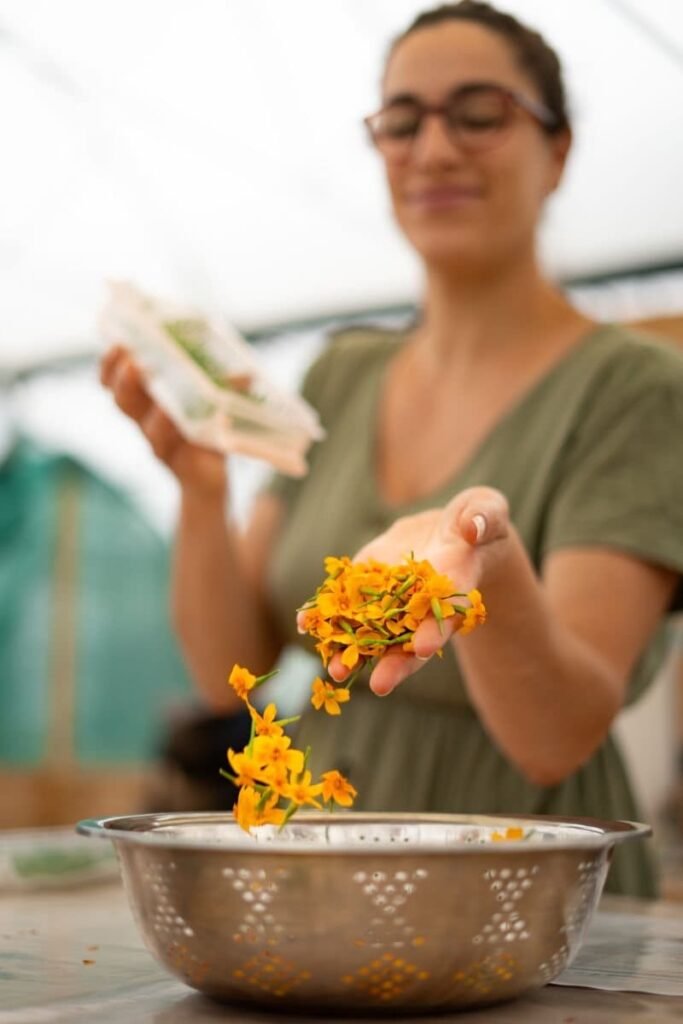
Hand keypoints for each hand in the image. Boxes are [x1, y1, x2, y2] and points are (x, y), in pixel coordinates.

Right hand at [100, 345, 225, 496]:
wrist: (207, 478)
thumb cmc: (204, 433)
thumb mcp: (213, 403)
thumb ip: (223, 388)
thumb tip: (245, 373)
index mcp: (147, 400)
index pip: (116, 380)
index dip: (110, 365)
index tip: (117, 343)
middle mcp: (146, 421)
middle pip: (124, 401)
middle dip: (124, 380)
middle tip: (132, 361)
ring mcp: (159, 443)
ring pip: (147, 428)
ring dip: (154, 412)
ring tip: (161, 400)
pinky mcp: (177, 463)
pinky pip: (175, 450)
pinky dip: (182, 434)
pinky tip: (197, 421)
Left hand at [328, 487, 509, 695]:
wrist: (448, 532)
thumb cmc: (477, 521)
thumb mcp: (487, 511)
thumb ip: (483, 519)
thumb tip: (473, 529)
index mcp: (455, 590)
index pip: (446, 615)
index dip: (434, 631)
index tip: (422, 647)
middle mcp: (422, 606)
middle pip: (410, 641)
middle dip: (395, 663)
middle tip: (380, 685)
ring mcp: (392, 600)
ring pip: (374, 634)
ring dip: (355, 653)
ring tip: (336, 670)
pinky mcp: (368, 585)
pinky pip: (346, 604)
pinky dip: (326, 616)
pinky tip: (305, 623)